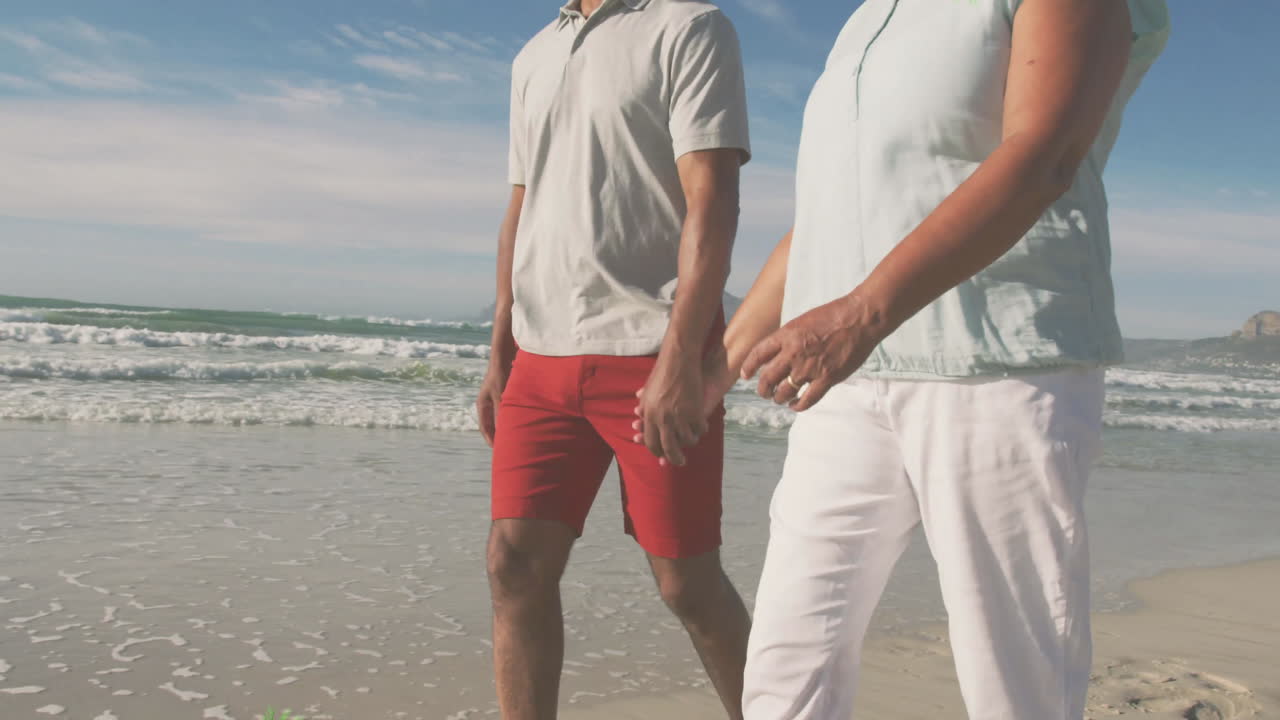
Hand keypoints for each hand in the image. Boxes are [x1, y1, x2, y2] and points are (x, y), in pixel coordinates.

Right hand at [475, 358, 512, 446]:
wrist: (504, 357)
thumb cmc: (500, 375)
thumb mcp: (501, 396)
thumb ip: (501, 413)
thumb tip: (503, 430)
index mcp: (483, 405)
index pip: (485, 427)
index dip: (490, 439)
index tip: (497, 450)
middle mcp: (488, 404)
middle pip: (492, 424)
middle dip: (498, 435)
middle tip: (507, 447)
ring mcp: (496, 399)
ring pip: (500, 418)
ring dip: (506, 426)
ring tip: (515, 437)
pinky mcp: (505, 395)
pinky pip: (508, 411)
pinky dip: (512, 417)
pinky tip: (522, 422)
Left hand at [632, 343, 733, 464]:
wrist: (679, 359)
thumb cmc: (662, 373)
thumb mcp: (647, 392)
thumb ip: (645, 409)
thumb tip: (640, 423)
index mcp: (649, 415)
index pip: (651, 443)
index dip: (657, 452)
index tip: (663, 456)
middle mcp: (663, 419)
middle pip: (669, 449)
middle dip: (675, 459)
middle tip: (680, 462)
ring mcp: (680, 416)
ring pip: (687, 440)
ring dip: (690, 442)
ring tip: (692, 439)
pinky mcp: (695, 411)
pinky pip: (699, 429)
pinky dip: (701, 430)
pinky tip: (701, 427)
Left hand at [741, 294, 885, 411]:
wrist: (859, 318)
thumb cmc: (833, 316)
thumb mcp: (802, 321)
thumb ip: (788, 338)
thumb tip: (776, 354)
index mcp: (786, 335)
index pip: (758, 354)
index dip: (749, 367)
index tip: (745, 375)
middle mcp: (794, 353)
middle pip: (768, 378)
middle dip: (763, 389)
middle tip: (764, 393)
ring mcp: (810, 367)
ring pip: (784, 392)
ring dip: (779, 398)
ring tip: (780, 399)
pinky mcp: (827, 378)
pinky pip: (807, 400)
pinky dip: (798, 406)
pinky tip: (795, 406)